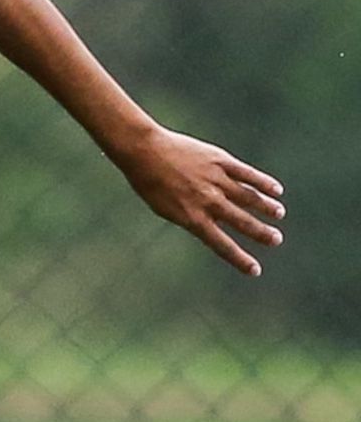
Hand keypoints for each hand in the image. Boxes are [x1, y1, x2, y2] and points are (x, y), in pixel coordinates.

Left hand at [114, 127, 284, 275]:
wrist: (144, 151)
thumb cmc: (150, 182)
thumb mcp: (166, 209)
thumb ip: (193, 218)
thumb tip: (218, 225)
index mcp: (192, 217)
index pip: (221, 244)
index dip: (239, 258)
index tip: (255, 270)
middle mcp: (207, 201)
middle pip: (241, 221)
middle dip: (261, 233)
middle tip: (276, 240)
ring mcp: (215, 180)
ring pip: (248, 197)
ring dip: (266, 207)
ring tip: (279, 214)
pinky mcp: (220, 161)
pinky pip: (247, 174)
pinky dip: (263, 183)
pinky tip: (276, 190)